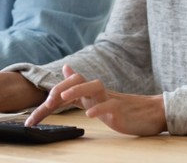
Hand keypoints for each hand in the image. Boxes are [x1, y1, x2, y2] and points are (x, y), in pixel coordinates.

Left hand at [25, 64, 166, 135]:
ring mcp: (110, 99)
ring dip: (76, 90)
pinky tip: (89, 114)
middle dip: (59, 90)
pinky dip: (98, 108)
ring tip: (63, 97)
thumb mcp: (97, 98)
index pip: (66, 89)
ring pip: (93, 87)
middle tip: (46, 102)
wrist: (152, 113)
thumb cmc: (123, 108)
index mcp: (90, 93)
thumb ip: (80, 86)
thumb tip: (66, 68)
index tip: (33, 118)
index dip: (49, 100)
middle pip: (77, 81)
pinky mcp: (120, 109)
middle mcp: (98, 92)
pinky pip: (109, 106)